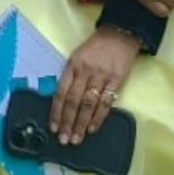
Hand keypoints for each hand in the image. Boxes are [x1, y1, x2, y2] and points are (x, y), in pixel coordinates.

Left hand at [50, 28, 138, 144]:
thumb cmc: (96, 47)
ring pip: (88, 104)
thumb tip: (62, 103)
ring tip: (76, 139)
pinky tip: (92, 129)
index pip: (61, 92)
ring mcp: (101, 76)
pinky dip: (98, 117)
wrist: (120, 34)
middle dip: (68, 122)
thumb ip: (71, 77)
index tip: (53, 128)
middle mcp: (85, 71)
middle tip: (64, 140)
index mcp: (73, 65)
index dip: (56, 111)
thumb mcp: (77, 57)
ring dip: (81, 124)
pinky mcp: (116, 80)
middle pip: (74, 101)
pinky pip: (106, 102)